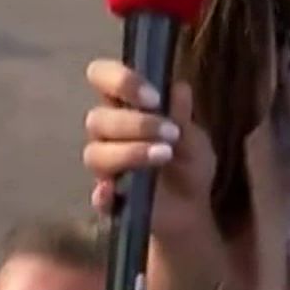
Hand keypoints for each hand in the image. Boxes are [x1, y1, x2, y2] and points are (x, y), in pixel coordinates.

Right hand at [81, 60, 217, 243]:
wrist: (192, 211)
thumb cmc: (188, 164)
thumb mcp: (194, 138)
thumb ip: (182, 116)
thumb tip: (178, 88)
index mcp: (125, 107)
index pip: (102, 78)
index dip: (120, 80)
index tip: (153, 97)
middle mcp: (107, 133)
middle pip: (97, 119)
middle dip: (135, 123)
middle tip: (170, 133)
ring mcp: (104, 167)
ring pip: (95, 154)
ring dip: (129, 151)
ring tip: (164, 155)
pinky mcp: (107, 199)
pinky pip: (96, 196)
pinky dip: (103, 194)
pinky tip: (116, 191)